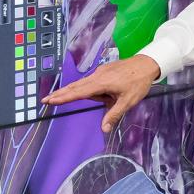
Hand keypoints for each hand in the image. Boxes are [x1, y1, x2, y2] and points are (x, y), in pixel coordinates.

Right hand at [41, 54, 160, 132]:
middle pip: (75, 86)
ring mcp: (100, 71)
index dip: (64, 97)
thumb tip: (104, 129)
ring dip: (91, 94)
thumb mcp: (128, 101)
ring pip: (87, 85)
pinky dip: (97, 89)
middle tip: (45, 99)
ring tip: (115, 97)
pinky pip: (95, 81)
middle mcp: (97, 76)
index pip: (78, 92)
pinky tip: (113, 93)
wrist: (148, 63)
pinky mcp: (104, 70)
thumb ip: (114, 115)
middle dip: (62, 93)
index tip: (50, 100)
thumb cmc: (139, 83)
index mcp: (101, 83)